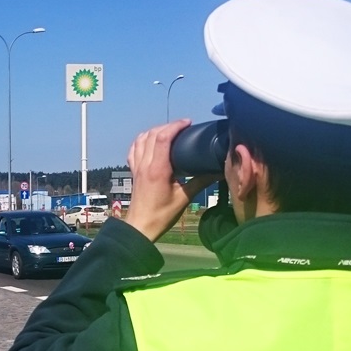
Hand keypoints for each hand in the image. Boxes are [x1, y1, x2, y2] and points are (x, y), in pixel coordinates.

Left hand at [125, 120, 217, 241]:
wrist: (140, 227)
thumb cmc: (161, 215)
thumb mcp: (184, 199)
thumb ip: (200, 182)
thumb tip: (216, 171)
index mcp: (157, 170)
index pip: (163, 138)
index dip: (175, 126)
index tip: (188, 123)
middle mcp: (145, 165)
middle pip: (152, 134)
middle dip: (168, 126)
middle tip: (182, 127)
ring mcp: (137, 168)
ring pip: (141, 139)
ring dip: (154, 131)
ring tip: (168, 131)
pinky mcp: (134, 172)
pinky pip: (134, 150)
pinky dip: (141, 140)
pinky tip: (149, 141)